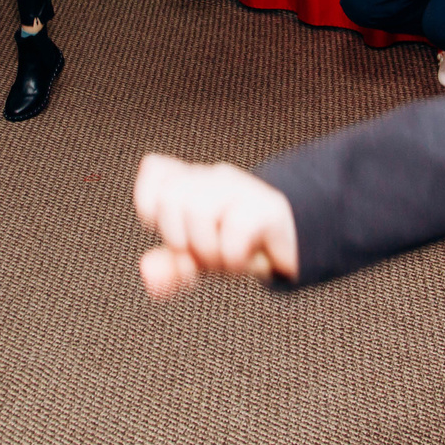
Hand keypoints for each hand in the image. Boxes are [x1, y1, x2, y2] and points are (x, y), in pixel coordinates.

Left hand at [133, 153, 299, 299]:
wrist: (296, 248)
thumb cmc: (242, 246)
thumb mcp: (201, 260)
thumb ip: (172, 267)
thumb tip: (149, 275)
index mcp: (195, 182)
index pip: (156, 170)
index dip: (150, 204)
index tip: (166, 231)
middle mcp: (216, 178)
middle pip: (171, 197)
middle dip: (178, 239)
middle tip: (202, 254)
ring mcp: (243, 188)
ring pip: (198, 210)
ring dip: (207, 251)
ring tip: (225, 259)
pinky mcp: (269, 206)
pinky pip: (234, 229)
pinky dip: (233, 257)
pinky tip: (244, 260)